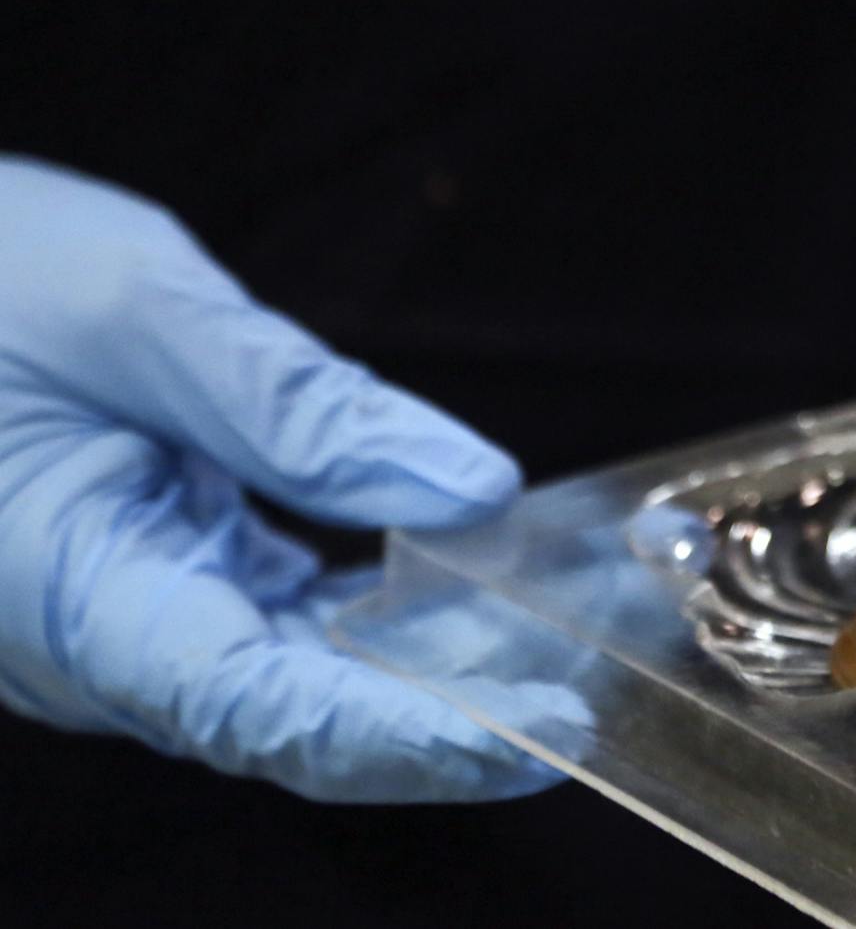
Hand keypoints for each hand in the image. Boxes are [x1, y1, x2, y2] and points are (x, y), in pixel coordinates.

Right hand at [0, 156, 564, 800]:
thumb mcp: (136, 310)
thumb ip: (303, 410)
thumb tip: (469, 490)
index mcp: (71, 597)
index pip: (265, 707)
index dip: (408, 735)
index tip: (535, 734)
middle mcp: (95, 638)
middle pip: (294, 713)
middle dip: (448, 714)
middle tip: (593, 691)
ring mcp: (118, 612)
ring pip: (291, 674)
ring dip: (422, 667)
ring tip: (556, 641)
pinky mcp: (143, 572)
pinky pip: (269, 619)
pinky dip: (368, 612)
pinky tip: (459, 586)